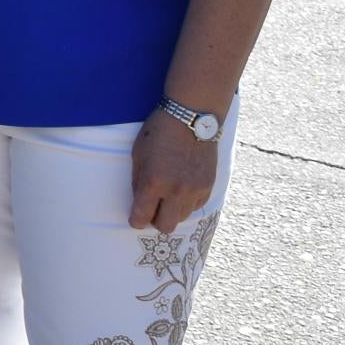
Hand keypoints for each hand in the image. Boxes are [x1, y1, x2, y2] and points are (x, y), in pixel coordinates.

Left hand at [128, 110, 216, 231]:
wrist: (192, 118)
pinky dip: (187, 203)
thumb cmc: (159, 132)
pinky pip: (196, 207)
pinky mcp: (209, 186)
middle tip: (152, 209)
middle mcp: (176, 190)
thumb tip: (139, 203)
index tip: (135, 218)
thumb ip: (138, 182)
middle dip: (155, 221)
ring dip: (172, 212)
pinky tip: (181, 189)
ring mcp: (195, 190)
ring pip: (182, 218)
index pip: (142, 217)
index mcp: (154, 182)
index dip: (136, 221)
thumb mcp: (138, 155)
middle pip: (165, 227)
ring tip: (167, 196)